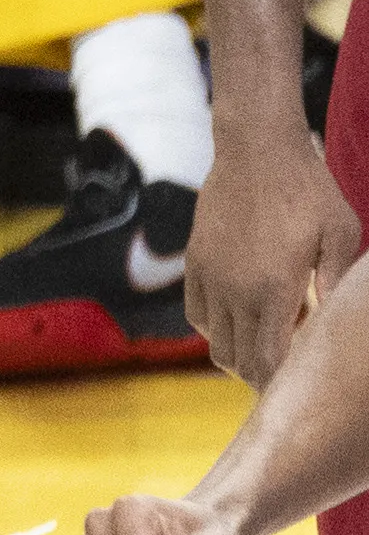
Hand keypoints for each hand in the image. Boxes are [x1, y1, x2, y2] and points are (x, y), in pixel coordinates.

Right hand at [187, 129, 358, 389]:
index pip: (267, 360)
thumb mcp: (339, 236)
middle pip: (236, 359)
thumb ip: (335, 285)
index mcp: (273, 289)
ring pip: (213, 340)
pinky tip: (241, 316)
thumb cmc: (308, 191)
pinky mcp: (195, 260)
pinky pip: (197, 312)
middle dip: (261, 374)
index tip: (300, 384)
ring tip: (267, 341)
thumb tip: (334, 326)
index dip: (280, 382)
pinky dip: (216, 327)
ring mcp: (209, 275)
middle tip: (288, 369)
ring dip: (238, 351)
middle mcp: (234, 289)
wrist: (256, 150)